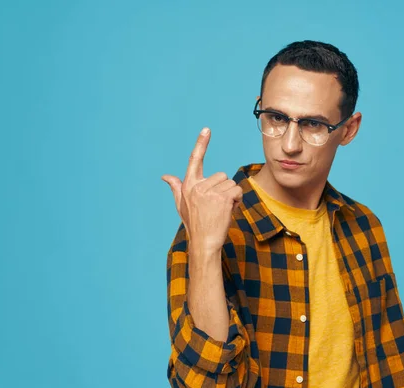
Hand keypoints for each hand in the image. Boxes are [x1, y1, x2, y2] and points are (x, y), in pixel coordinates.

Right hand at [162, 127, 242, 250]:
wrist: (204, 242)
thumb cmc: (195, 224)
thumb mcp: (182, 204)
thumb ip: (176, 187)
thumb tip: (165, 176)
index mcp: (188, 185)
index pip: (194, 160)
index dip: (201, 143)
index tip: (207, 129)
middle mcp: (197, 186)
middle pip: (222, 175)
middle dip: (224, 189)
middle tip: (217, 206)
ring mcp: (210, 192)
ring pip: (231, 183)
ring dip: (231, 196)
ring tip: (222, 210)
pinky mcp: (222, 198)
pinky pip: (237, 191)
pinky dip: (237, 201)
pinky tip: (229, 211)